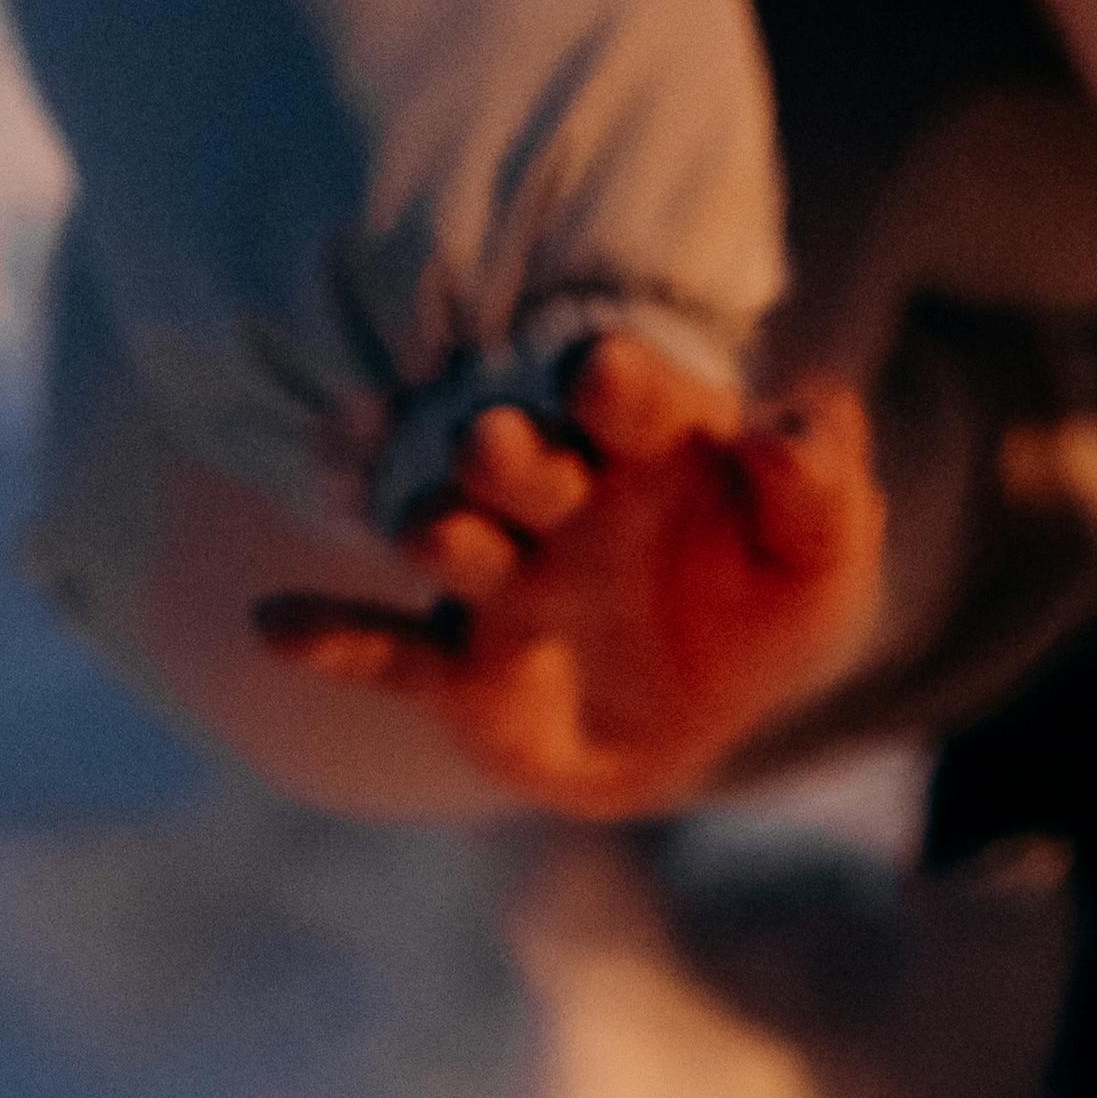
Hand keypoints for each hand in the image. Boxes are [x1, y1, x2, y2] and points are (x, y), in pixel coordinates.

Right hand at [253, 335, 883, 818]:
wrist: (696, 724)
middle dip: (511, 455)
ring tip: (431, 531)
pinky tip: (272, 623)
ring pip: (456, 544)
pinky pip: (388, 652)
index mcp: (645, 447)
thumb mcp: (824, 561)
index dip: (617, 387)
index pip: (630, 401)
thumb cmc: (764, 614)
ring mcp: (501, 579)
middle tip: (495, 443)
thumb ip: (824, 487)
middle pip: (525, 462)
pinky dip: (331, 639)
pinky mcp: (459, 668)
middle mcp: (560, 497)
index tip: (601, 374)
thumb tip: (801, 420)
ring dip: (438, 533)